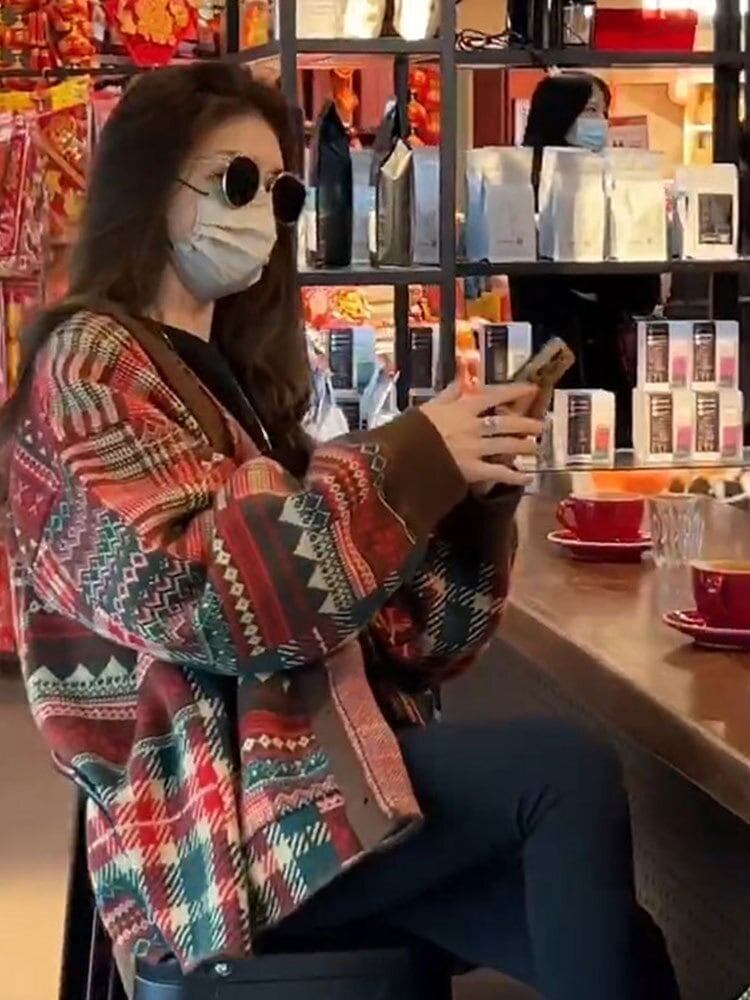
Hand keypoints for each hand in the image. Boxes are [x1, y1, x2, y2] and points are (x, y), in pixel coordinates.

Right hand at [421, 381, 543, 486]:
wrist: (399, 457)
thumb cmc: (410, 430)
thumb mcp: (427, 406)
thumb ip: (447, 394)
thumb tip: (460, 379)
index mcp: (462, 409)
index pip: (494, 396)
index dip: (515, 391)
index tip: (532, 389)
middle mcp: (473, 427)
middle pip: (507, 423)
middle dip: (526, 424)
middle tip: (541, 426)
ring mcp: (475, 449)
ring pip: (507, 446)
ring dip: (524, 446)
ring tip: (536, 448)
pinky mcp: (472, 470)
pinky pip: (499, 472)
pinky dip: (516, 475)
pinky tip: (528, 476)